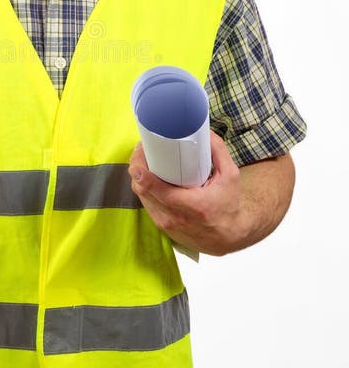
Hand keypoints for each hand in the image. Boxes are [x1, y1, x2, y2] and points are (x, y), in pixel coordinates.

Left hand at [129, 131, 242, 255]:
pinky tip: (148, 177)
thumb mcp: (230, 176)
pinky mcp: (163, 227)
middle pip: (142, 190)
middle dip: (137, 167)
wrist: (230, 236)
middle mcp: (175, 218)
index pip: (157, 189)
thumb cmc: (229, 205)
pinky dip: (144, 190)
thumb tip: (205, 131)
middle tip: (143, 150)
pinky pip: (147, 205)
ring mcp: (166, 225)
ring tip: (144, 160)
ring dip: (138, 178)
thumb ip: (218, 152)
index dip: (142, 171)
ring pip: (141, 197)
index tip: (141, 152)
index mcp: (191, 206)